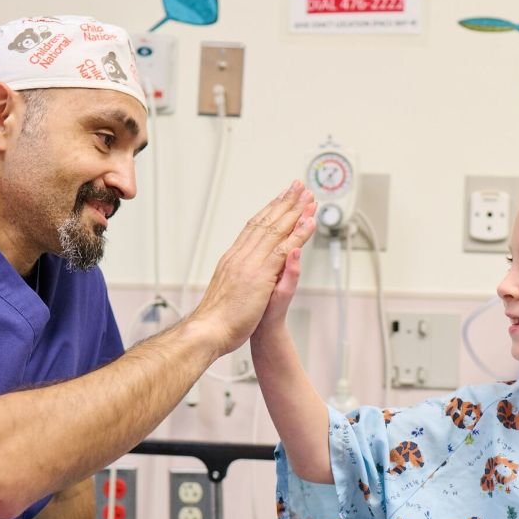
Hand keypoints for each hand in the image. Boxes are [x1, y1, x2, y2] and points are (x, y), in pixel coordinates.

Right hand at [191, 182, 315, 355]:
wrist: (210, 331)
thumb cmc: (219, 319)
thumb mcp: (229, 290)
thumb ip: (238, 274)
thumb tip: (240, 264)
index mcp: (233, 258)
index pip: (253, 227)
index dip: (269, 210)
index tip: (280, 196)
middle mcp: (241, 255)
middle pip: (266, 222)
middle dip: (283, 203)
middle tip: (297, 186)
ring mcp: (251, 263)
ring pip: (277, 230)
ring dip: (294, 212)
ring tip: (307, 197)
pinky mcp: (261, 274)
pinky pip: (284, 248)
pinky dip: (298, 234)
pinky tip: (309, 222)